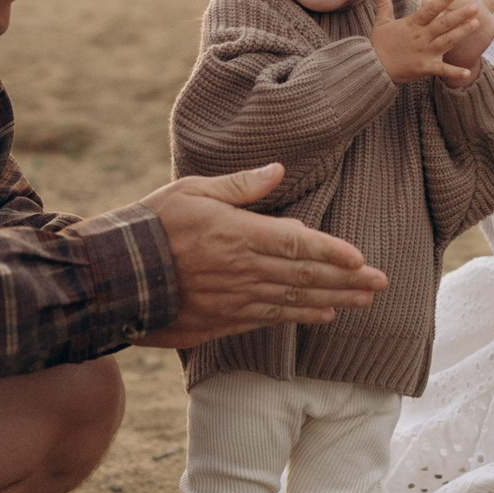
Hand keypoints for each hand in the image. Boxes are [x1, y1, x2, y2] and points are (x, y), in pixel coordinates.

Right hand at [132, 163, 389, 347]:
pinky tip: (321, 316)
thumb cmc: (151, 225)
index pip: (296, 244)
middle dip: (346, 280)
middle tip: (380, 283)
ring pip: (293, 301)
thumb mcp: (191, 190)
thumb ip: (238, 185)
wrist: (113, 277)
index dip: (332, 252)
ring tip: (363, 301)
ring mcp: (233, 300)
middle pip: (304, 277)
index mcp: (237, 234)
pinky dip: (298, 318)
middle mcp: (242, 270)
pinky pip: (269, 320)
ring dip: (332, 301)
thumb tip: (278, 170)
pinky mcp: (220, 321)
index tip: (361, 258)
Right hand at [370, 0, 480, 84]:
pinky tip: (467, 72)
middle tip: (475, 6)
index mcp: (412, 24)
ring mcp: (425, 52)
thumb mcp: (381, 23)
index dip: (441, 1)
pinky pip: (442, 69)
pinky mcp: (425, 67)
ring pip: (446, 41)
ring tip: (477, 24)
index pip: (429, 10)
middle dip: (459, 15)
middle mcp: (421, 36)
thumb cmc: (379, 45)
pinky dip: (454, 71)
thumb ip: (384, 4)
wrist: (373, 68)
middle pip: (442, 24)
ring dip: (462, 33)